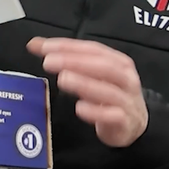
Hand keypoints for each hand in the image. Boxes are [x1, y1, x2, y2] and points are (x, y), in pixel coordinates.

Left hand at [28, 37, 147, 147]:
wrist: (134, 123)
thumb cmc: (109, 93)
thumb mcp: (91, 73)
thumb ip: (65, 58)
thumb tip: (35, 45)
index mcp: (117, 61)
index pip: (92, 49)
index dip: (68, 47)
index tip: (44, 47)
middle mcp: (125, 78)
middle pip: (102, 66)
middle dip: (75, 62)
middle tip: (49, 62)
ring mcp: (126, 100)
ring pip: (108, 91)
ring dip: (84, 83)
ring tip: (63, 79)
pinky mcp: (124, 122)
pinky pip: (112, 116)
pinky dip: (96, 112)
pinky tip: (80, 108)